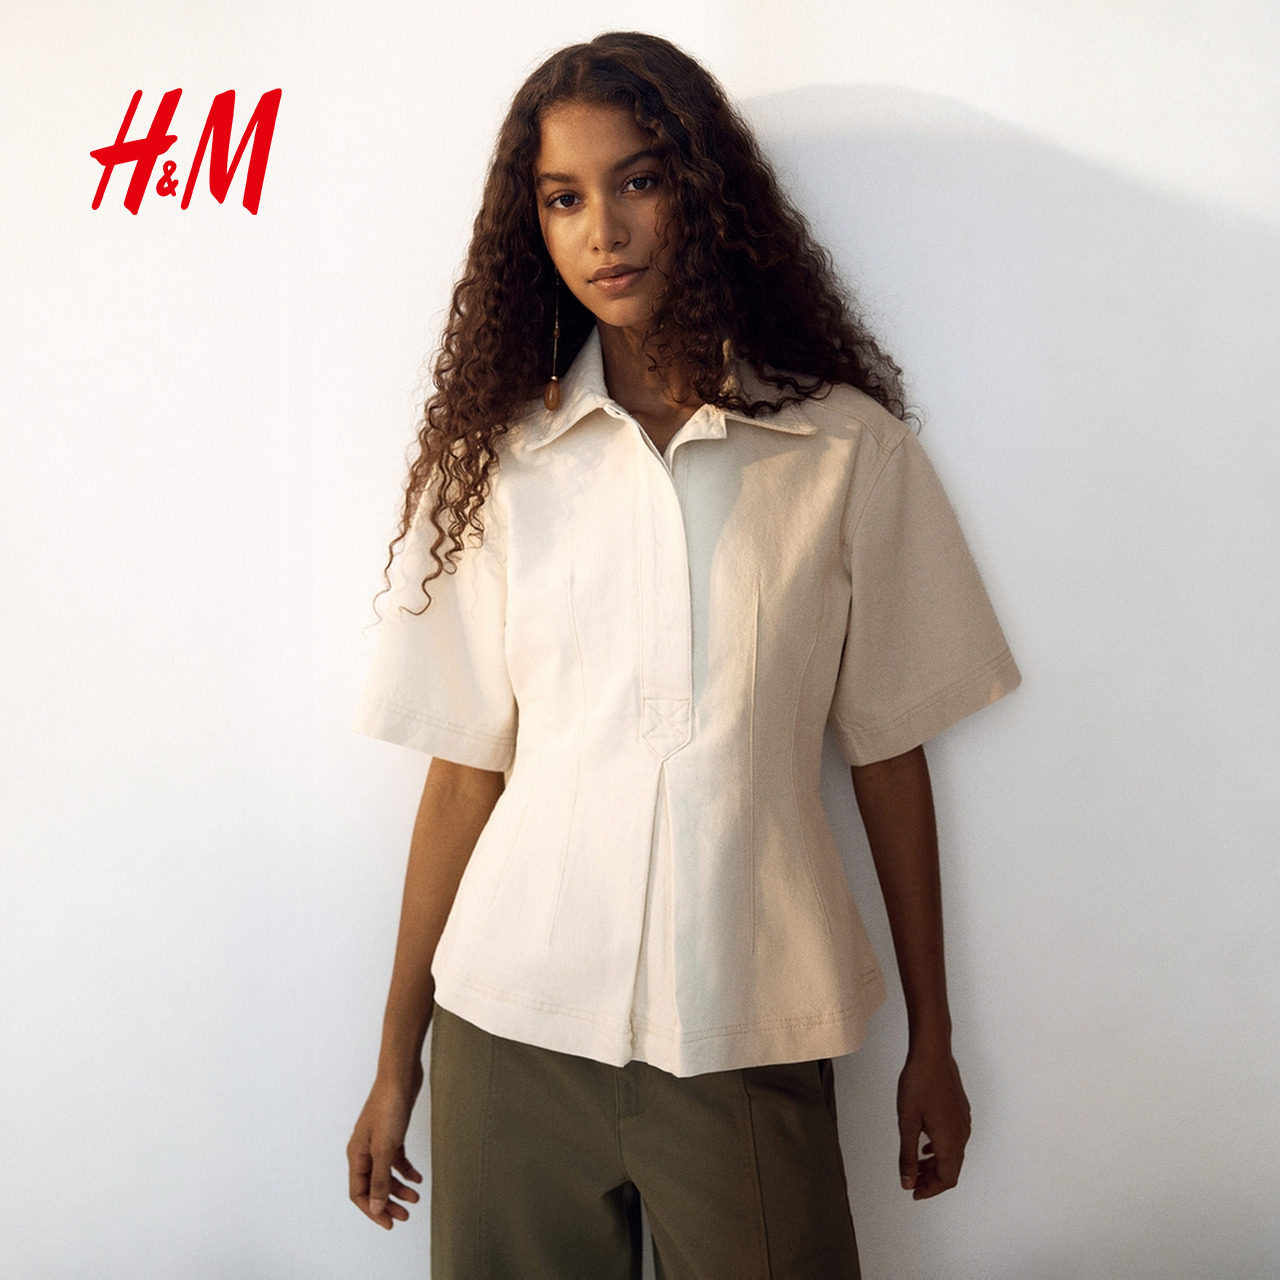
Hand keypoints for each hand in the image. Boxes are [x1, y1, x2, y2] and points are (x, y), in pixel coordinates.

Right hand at [347, 1069, 424, 1228]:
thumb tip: (376, 1206)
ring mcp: (378, 1142)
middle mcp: (364, 1150)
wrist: (400, 1077)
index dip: (373, 1211)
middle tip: (405, 1216)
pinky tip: (417, 1178)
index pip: (359, 1193)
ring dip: (399, 1188)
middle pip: (373, 1186)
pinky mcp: (391, 1134)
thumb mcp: (385, 1148)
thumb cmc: (388, 1107)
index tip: (389, 1224)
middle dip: (387, 1203)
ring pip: (386, 1174)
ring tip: (415, 1198)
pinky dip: (406, 1171)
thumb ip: (380, 1178)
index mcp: (356, 1155)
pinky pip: (396, 1160)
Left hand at [895, 1046, 970, 1198]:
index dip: (930, 1190)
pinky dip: (940, 1148)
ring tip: (916, 1164)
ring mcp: (963, 1121)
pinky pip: (954, 1139)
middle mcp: (962, 1134)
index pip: (946, 1179)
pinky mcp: (960, 1110)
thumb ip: (908, 1156)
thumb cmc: (918, 1084)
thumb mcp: (907, 1123)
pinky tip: (925, 1143)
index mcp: (950, 1141)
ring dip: (935, 1164)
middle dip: (932, 1179)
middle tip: (912, 1181)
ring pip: (953, 1153)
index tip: (914, 1192)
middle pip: (951, 1168)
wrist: (932, 1054)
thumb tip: (908, 1182)